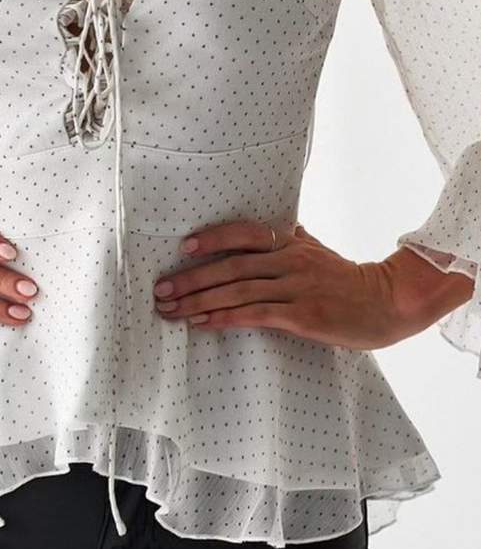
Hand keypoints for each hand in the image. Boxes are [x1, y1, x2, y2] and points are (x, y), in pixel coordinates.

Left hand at [152, 220, 419, 349]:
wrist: (388, 303)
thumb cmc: (345, 278)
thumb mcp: (316, 249)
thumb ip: (289, 237)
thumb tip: (265, 225)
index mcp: (289, 242)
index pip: (244, 232)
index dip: (212, 238)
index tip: (182, 247)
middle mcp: (289, 260)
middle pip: (230, 265)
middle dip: (190, 278)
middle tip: (160, 290)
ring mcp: (296, 287)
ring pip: (237, 290)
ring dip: (199, 301)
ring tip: (171, 310)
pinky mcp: (303, 315)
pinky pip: (255, 314)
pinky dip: (225, 318)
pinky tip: (203, 323)